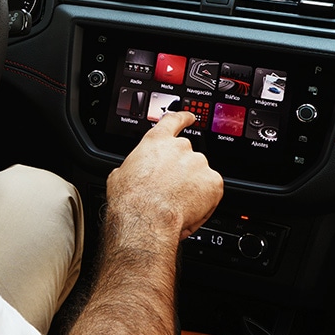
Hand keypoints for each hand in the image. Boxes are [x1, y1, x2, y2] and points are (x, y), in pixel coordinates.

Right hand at [105, 111, 222, 241]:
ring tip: (178, 205)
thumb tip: (133, 172)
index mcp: (156, 142)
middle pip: (187, 155)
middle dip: (182, 171)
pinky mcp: (213, 182)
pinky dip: (205, 200)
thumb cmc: (130, 198)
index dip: (183, 118)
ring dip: (193, 187)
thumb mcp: (120, 174)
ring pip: (200, 174)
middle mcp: (180, 147)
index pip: (173, 121)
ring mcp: (199, 163)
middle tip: (171, 189)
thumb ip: (134, 166)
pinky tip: (189, 210)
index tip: (190, 117)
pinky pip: (212, 190)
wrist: (146, 217)